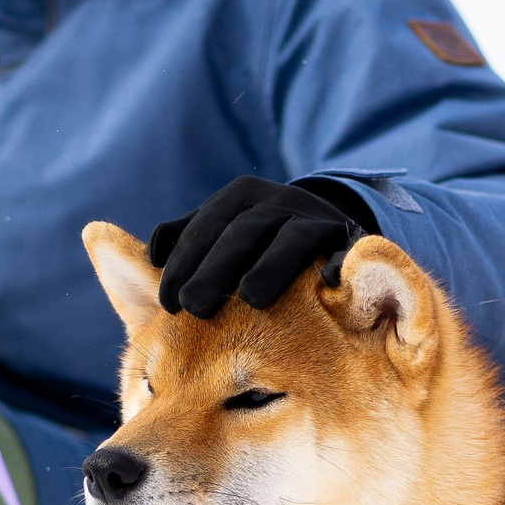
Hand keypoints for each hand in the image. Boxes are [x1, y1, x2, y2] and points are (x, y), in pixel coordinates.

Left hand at [148, 176, 365, 317]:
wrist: (327, 230)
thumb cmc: (261, 243)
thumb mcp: (225, 231)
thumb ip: (188, 236)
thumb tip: (155, 253)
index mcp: (241, 195)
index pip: (205, 227)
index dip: (182, 265)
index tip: (167, 304)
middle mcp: (277, 198)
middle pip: (241, 233)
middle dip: (214, 271)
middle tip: (194, 309)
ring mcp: (315, 216)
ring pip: (290, 238)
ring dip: (270, 267)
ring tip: (250, 299)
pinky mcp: (349, 237)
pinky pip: (345, 250)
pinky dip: (338, 264)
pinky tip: (327, 283)